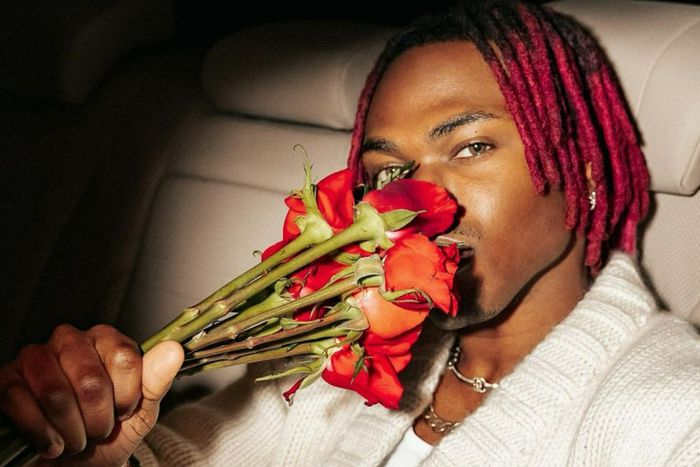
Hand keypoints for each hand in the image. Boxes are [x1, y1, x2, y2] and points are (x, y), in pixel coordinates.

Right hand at [0, 324, 182, 465]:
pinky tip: (51, 443)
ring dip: (70, 429)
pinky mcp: (6, 379)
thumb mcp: (141, 412)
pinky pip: (19, 402)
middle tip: (97, 430)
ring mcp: (35, 357)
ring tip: (75, 438)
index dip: (127, 396)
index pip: (124, 358)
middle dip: (97, 418)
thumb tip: (174, 349)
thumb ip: (157, 380)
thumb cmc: (108, 434)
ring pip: (55, 393)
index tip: (125, 412)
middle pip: (90, 379)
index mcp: (106, 340)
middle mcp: (70, 339)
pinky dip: (41, 434)